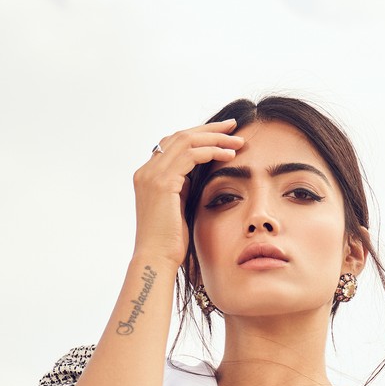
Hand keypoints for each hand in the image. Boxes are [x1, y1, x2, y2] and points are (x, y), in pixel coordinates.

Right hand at [131, 117, 244, 266]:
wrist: (156, 260)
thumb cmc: (170, 242)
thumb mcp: (178, 208)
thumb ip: (183, 188)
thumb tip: (198, 174)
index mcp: (148, 176)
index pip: (174, 144)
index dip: (199, 135)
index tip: (222, 134)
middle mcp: (146, 171)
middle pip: (180, 136)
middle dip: (209, 129)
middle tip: (233, 125)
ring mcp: (152, 175)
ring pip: (187, 141)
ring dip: (215, 138)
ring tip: (238, 141)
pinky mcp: (162, 183)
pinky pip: (191, 155)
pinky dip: (212, 151)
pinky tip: (230, 155)